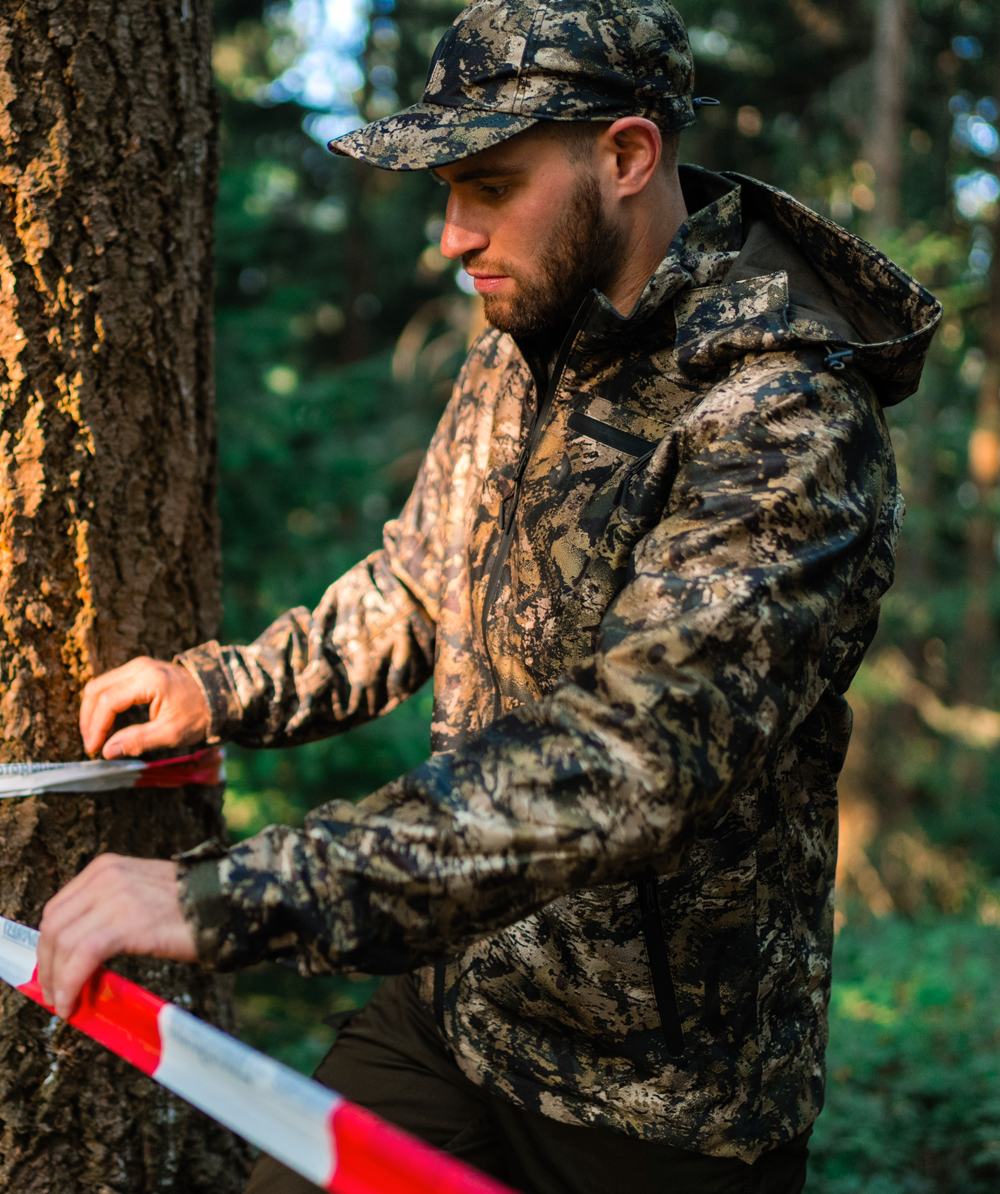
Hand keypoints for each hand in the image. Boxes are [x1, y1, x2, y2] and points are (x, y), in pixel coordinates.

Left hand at [37, 855, 197, 1018]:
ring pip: (63, 943)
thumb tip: (79, 955)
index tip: (52, 971)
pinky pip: (82, 957)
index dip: (48, 946)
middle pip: (54, 926)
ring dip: (57, 980)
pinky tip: (73, 1002)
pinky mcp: (128, 922)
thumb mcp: (140, 894)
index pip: (57, 909)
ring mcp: (116, 897)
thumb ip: (108, 913)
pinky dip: (70, 983)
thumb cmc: (190, 906)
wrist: (228, 904)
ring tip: (65, 1002)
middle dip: (48, 965)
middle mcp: (106, 876)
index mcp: (106, 868)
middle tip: (55, 993)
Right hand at [80, 657, 210, 758]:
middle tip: (91, 743)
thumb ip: (139, 741)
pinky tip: (107, 724)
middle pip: (97, 689)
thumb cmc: (199, 714)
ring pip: (101, 685)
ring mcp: (139, 665)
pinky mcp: (141, 669)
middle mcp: (140, 667)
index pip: (108, 701)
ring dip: (94, 711)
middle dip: (89, 718)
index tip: (93, 748)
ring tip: (97, 736)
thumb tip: (108, 751)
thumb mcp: (172, 733)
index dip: (96, 726)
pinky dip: (104, 703)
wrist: (220, 694)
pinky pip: (112, 684)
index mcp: (149, 680)